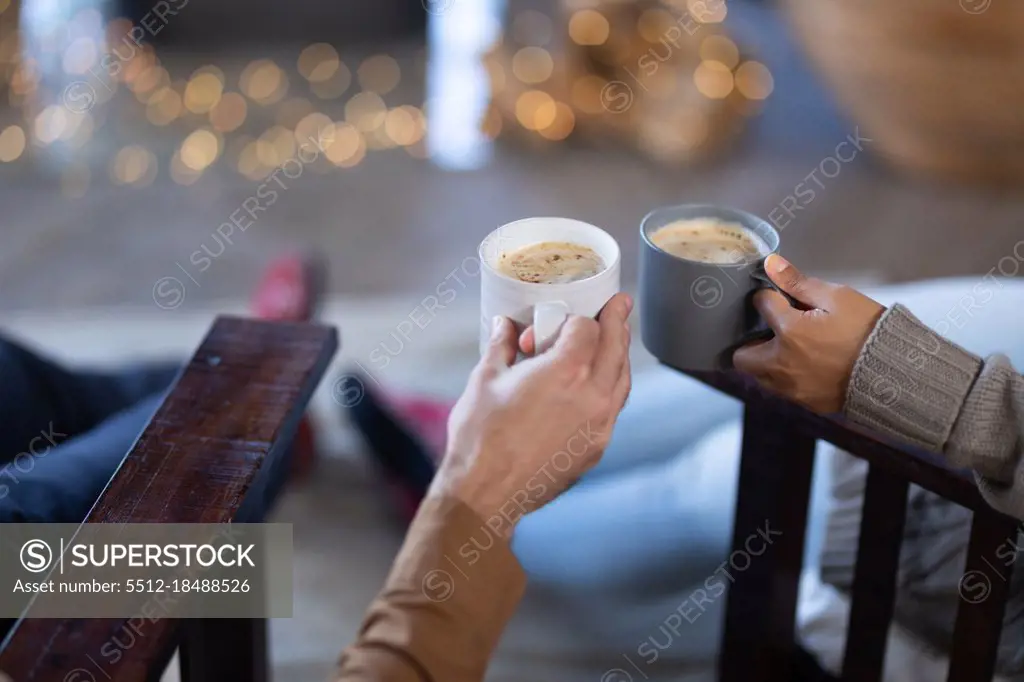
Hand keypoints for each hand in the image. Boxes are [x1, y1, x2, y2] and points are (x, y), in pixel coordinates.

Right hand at [432, 294, 632, 532]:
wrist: (486, 491)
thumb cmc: (481, 436)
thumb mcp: (485, 379)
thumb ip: (501, 346)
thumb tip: (504, 326)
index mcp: (565, 371)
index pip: (588, 329)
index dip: (576, 319)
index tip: (562, 319)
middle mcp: (592, 395)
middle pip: (616, 348)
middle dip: (617, 323)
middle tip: (620, 306)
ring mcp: (599, 425)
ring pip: (622, 380)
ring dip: (619, 356)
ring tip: (614, 342)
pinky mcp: (596, 447)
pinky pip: (613, 408)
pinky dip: (611, 388)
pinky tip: (600, 384)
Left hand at [732, 255, 884, 412]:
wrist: (896, 374)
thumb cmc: (868, 330)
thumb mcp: (837, 298)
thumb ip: (799, 282)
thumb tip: (771, 263)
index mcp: (789, 332)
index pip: (760, 305)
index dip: (767, 297)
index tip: (778, 298)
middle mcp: (781, 364)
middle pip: (741, 356)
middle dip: (749, 342)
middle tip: (770, 330)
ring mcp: (791, 388)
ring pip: (758, 376)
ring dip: (764, 361)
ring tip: (788, 348)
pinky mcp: (804, 402)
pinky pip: (780, 389)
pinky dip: (782, 377)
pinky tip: (803, 364)